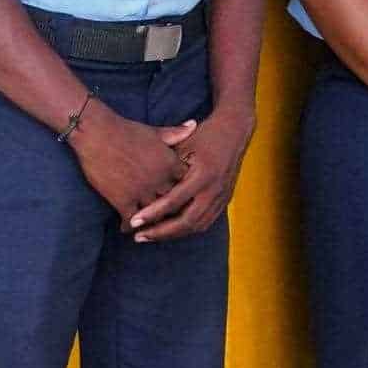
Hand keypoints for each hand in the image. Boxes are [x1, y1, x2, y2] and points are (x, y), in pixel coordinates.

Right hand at [68, 103, 181, 219]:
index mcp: (171, 164)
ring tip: (148, 226)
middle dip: (172, 210)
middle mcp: (160, 180)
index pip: (187, 185)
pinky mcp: (123, 199)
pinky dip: (130, 226)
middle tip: (167, 218)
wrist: (97, 134)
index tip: (183, 199)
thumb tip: (194, 124)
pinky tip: (127, 228)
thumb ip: (176, 133)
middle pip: (174, 203)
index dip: (184, 192)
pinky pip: (132, 220)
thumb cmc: (126, 130)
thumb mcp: (156, 132)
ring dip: (151, 221)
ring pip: (155, 214)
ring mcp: (142, 191)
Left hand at [125, 106, 255, 242]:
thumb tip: (139, 186)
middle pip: (186, 221)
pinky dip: (187, 229)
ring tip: (151, 236)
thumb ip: (165, 167)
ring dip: (173, 234)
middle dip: (161, 232)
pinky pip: (206, 222)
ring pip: (197, 225)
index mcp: (203, 174)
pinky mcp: (225, 199)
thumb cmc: (203, 135)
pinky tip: (171, 231)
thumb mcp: (182, 146)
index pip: (174, 201)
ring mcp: (222, 196)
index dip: (152, 213)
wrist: (234, 130)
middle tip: (139, 236)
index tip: (133, 221)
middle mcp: (214, 188)